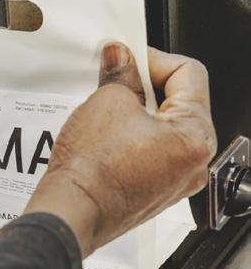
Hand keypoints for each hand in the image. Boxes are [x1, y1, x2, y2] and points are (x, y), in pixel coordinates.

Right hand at [25, 43, 216, 258]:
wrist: (72, 210)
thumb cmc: (92, 169)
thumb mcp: (107, 102)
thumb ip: (121, 74)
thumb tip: (122, 58)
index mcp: (196, 137)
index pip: (189, 74)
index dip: (155, 58)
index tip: (129, 57)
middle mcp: (194, 163)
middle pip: (179, 103)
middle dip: (146, 86)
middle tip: (115, 79)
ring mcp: (174, 182)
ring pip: (164, 130)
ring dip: (138, 112)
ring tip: (107, 109)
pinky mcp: (153, 193)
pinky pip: (151, 153)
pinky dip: (132, 137)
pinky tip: (107, 135)